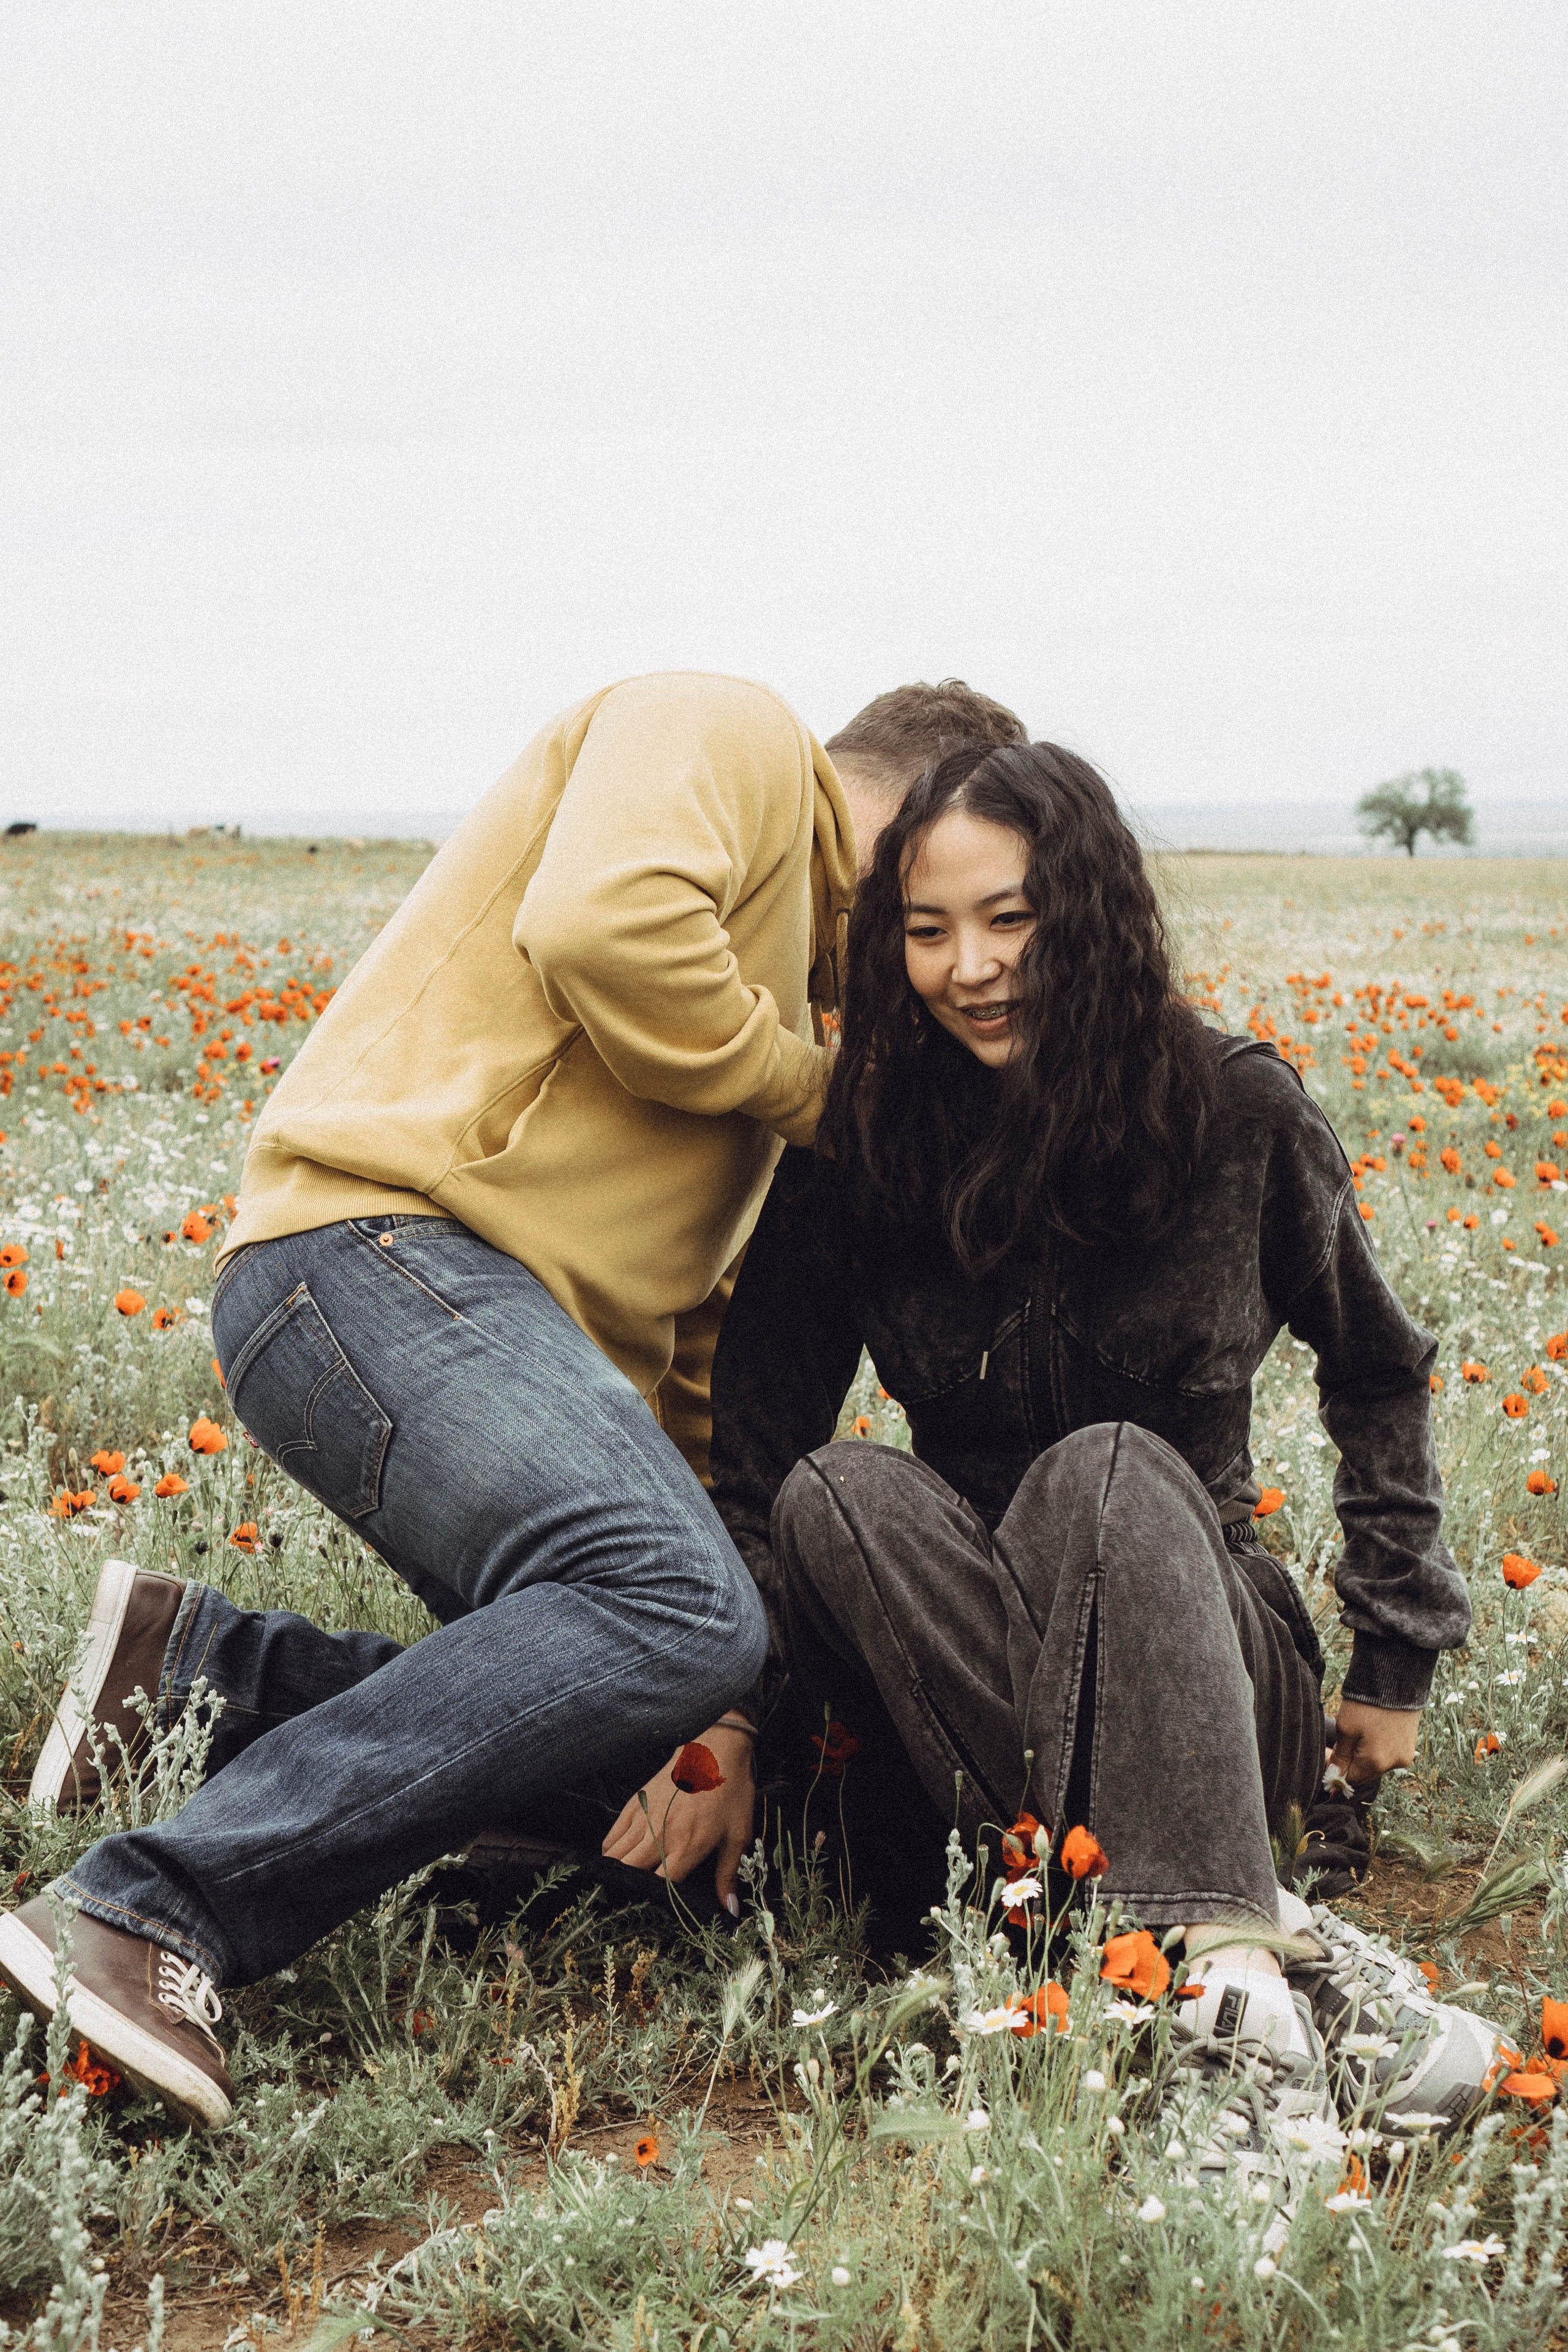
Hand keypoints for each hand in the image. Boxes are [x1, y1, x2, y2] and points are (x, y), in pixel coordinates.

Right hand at [601, 1721, 756, 1914]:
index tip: (658, 1910)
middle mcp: (660, 1835)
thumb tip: (731, 1911)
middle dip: (628, 1892)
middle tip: (632, 1902)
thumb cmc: (730, 1794)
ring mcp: (643, 1818)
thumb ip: (728, 1875)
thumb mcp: (738, 1836)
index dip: (656, 1903)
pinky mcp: (634, 1804)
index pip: (660, 1888)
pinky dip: (611, 1852)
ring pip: (614, 1857)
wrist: (714, 1750)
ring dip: (616, 1873)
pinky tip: (620, 1860)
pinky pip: (611, 1837)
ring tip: (621, 1885)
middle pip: (629, 1874)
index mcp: (687, 1846)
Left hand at [1329, 1699, 1420, 1786]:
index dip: (1337, 1770)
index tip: (1329, 1754)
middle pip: (1365, 1774)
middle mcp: (1394, 1764)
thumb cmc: (1367, 1703)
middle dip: (1351, 1762)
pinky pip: (1389, 1755)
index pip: (1350, 1780)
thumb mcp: (1345, 1728)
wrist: (1396, 1680)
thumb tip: (1334, 1775)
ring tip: (1360, 1731)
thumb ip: (1340, 1756)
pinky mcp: (1410, 1745)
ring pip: (1377, 1764)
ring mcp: (1405, 1755)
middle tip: (1342, 1740)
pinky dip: (1378, 1748)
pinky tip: (1373, 1730)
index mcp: (1376, 1762)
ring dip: (1365, 1755)